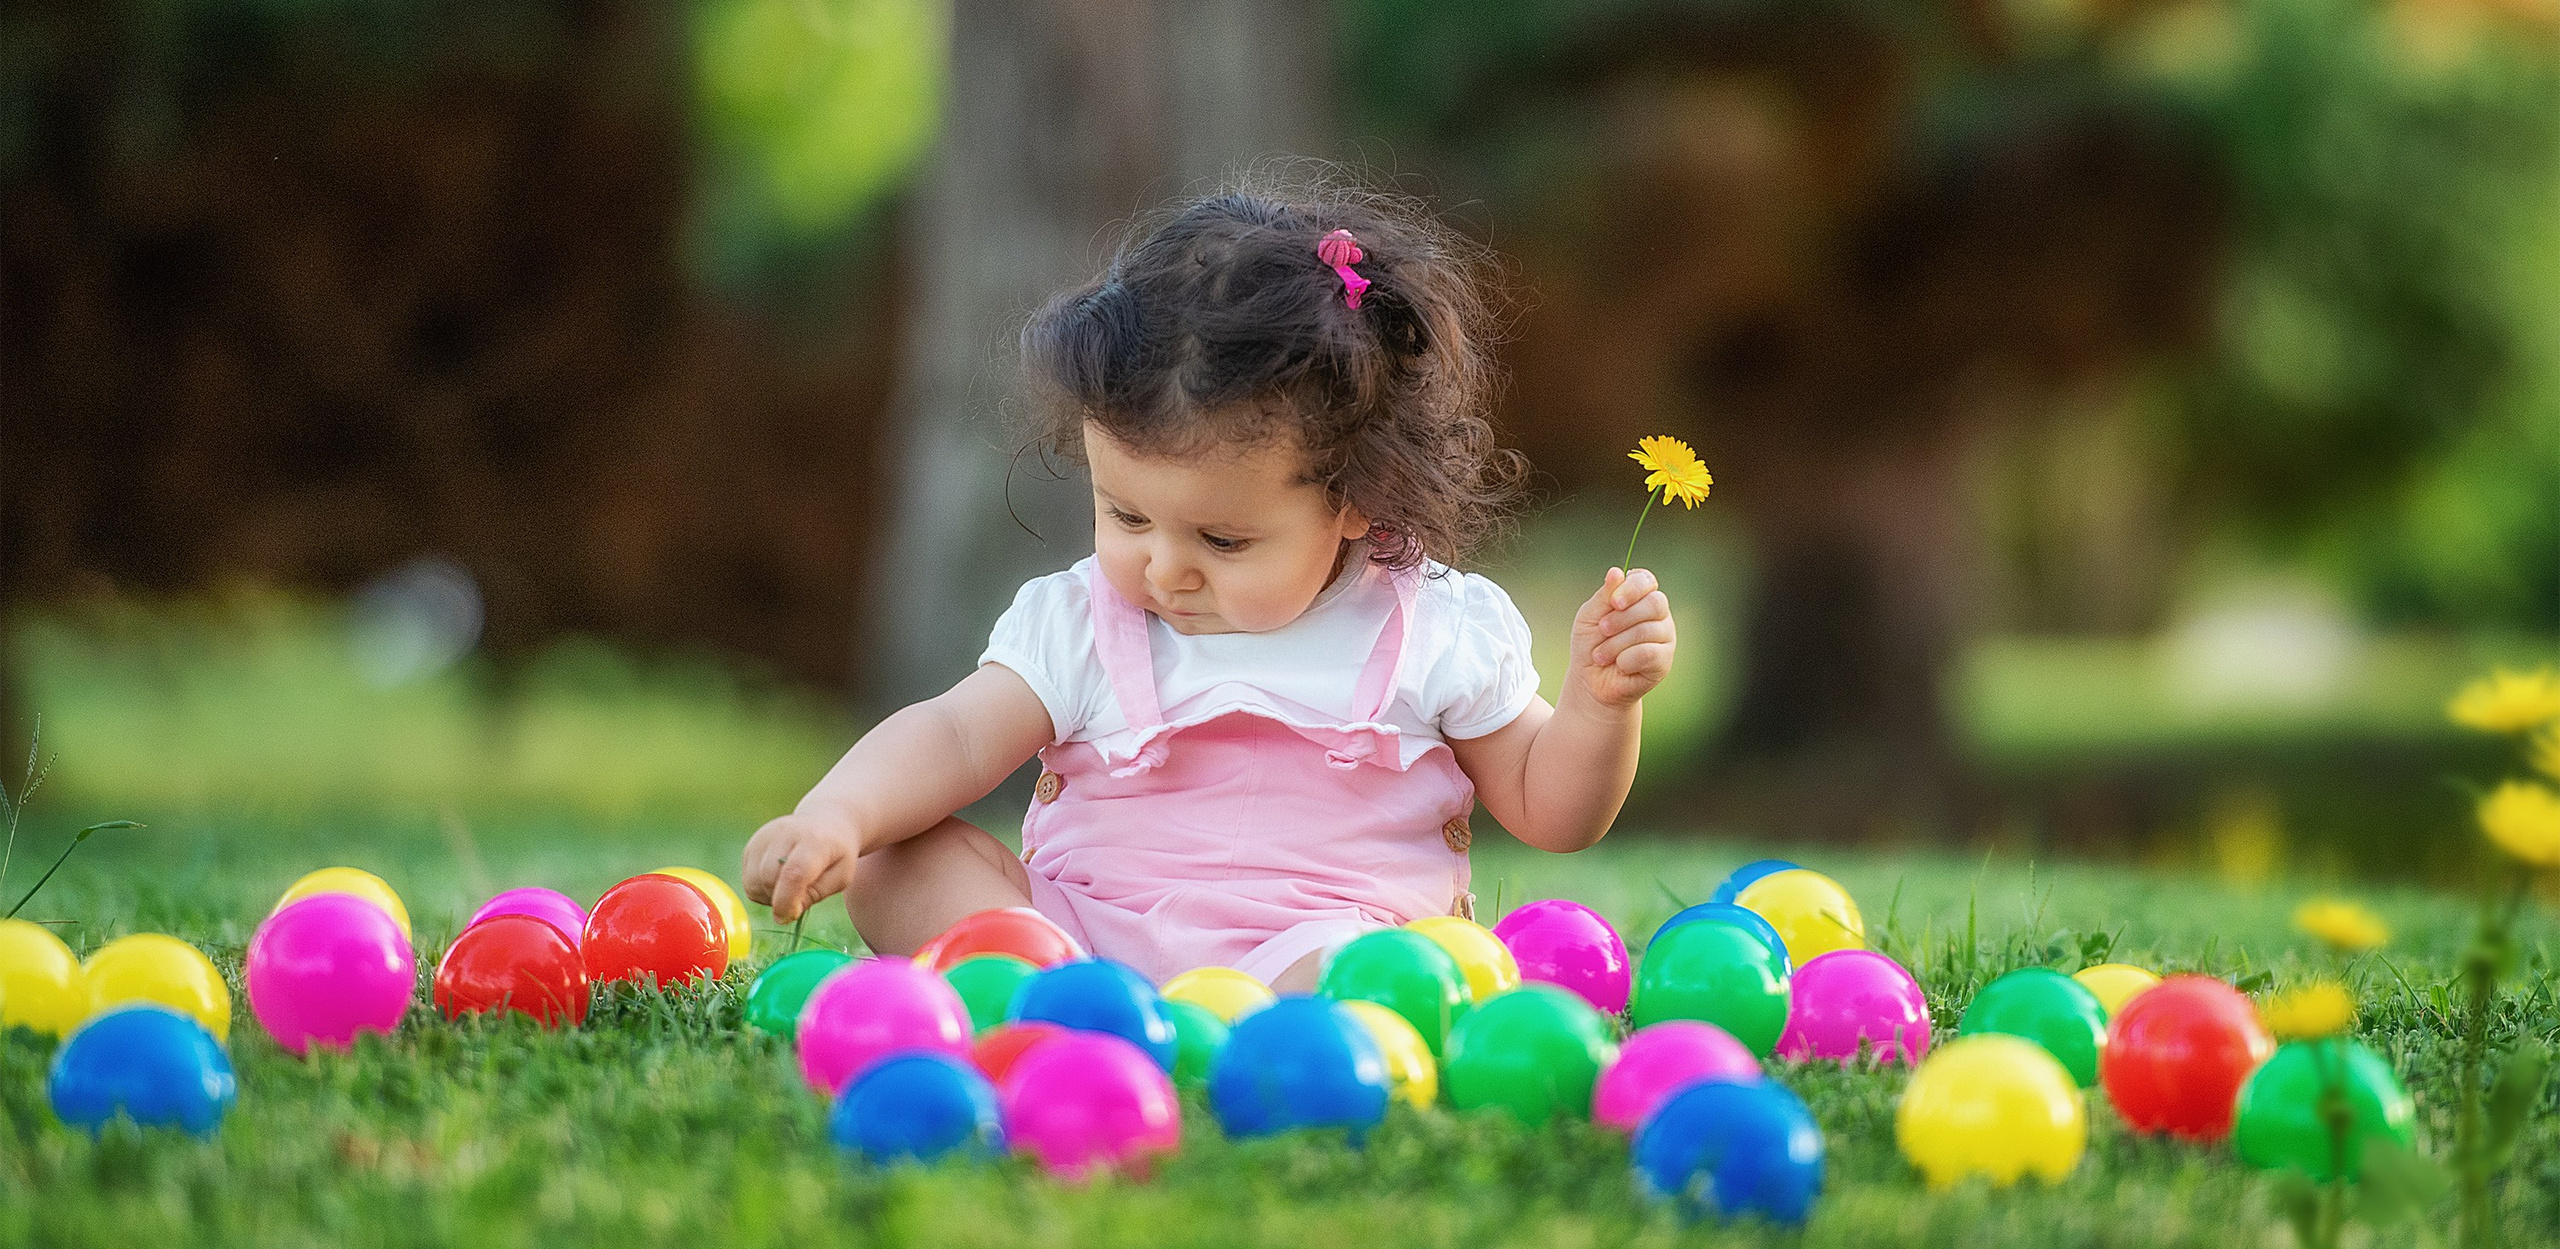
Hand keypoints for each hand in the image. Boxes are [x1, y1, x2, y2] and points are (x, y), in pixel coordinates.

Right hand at [741, 812, 862, 922]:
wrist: (825, 822)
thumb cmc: (836, 854)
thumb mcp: (840, 877)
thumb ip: (816, 895)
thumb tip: (787, 912)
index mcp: (814, 841)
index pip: (793, 874)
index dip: (787, 901)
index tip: (788, 917)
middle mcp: (785, 833)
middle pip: (769, 879)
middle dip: (780, 898)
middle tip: (799, 897)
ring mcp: (765, 836)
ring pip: (754, 881)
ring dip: (768, 895)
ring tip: (789, 888)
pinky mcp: (753, 844)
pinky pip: (748, 879)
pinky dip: (760, 888)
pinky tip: (778, 881)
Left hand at [1567, 566, 1675, 710]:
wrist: (1590, 681)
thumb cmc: (1590, 644)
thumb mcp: (1590, 616)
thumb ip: (1604, 595)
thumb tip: (1617, 572)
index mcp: (1640, 597)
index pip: (1646, 580)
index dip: (1632, 588)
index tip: (1614, 602)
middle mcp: (1657, 614)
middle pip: (1654, 603)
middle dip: (1622, 618)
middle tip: (1603, 629)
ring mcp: (1665, 637)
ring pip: (1647, 630)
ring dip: (1616, 644)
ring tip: (1602, 655)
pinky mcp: (1665, 660)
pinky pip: (1649, 653)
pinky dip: (1626, 660)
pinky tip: (1619, 665)